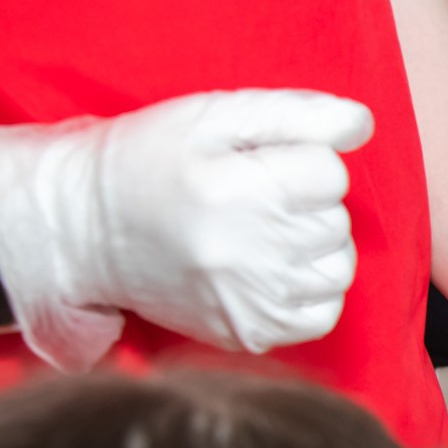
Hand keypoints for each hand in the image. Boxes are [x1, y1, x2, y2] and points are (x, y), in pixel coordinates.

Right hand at [0, 89, 374, 369]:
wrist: (85, 231)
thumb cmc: (150, 161)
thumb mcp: (212, 115)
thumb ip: (296, 114)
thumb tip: (362, 123)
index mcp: (234, 189)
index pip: (330, 172)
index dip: (303, 161)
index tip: (262, 165)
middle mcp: (246, 252)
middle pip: (336, 220)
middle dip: (307, 203)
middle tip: (254, 198)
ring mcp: (249, 301)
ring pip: (338, 268)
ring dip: (316, 247)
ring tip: (266, 233)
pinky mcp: (249, 333)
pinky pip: (324, 313)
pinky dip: (312, 291)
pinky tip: (273, 269)